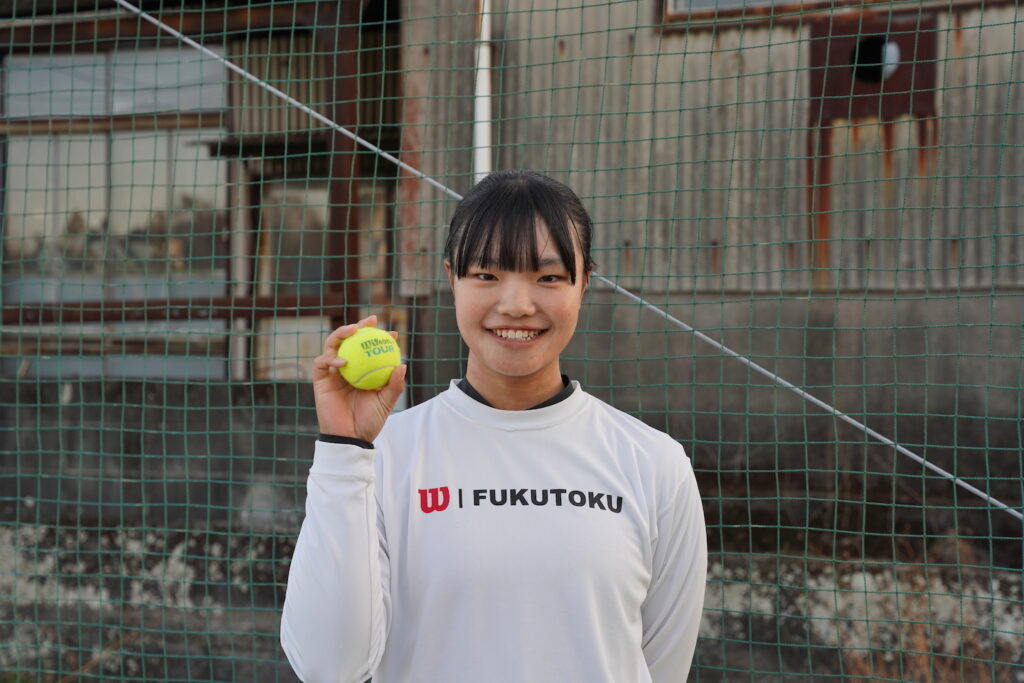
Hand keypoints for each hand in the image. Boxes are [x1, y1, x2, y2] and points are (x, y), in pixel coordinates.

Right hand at [312, 315, 407, 442]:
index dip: (378, 338)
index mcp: (362, 371)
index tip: (392, 333)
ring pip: (333, 346)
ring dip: (341, 334)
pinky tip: (344, 361)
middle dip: (358, 326)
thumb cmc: (369, 421)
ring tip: (354, 329)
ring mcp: (332, 374)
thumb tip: (402, 364)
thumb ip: (394, 384)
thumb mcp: (386, 402)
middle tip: (372, 321)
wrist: (351, 438)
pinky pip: (322, 363)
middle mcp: (347, 369)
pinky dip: (331, 359)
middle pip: (349, 341)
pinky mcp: (320, 381)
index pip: (369, 349)